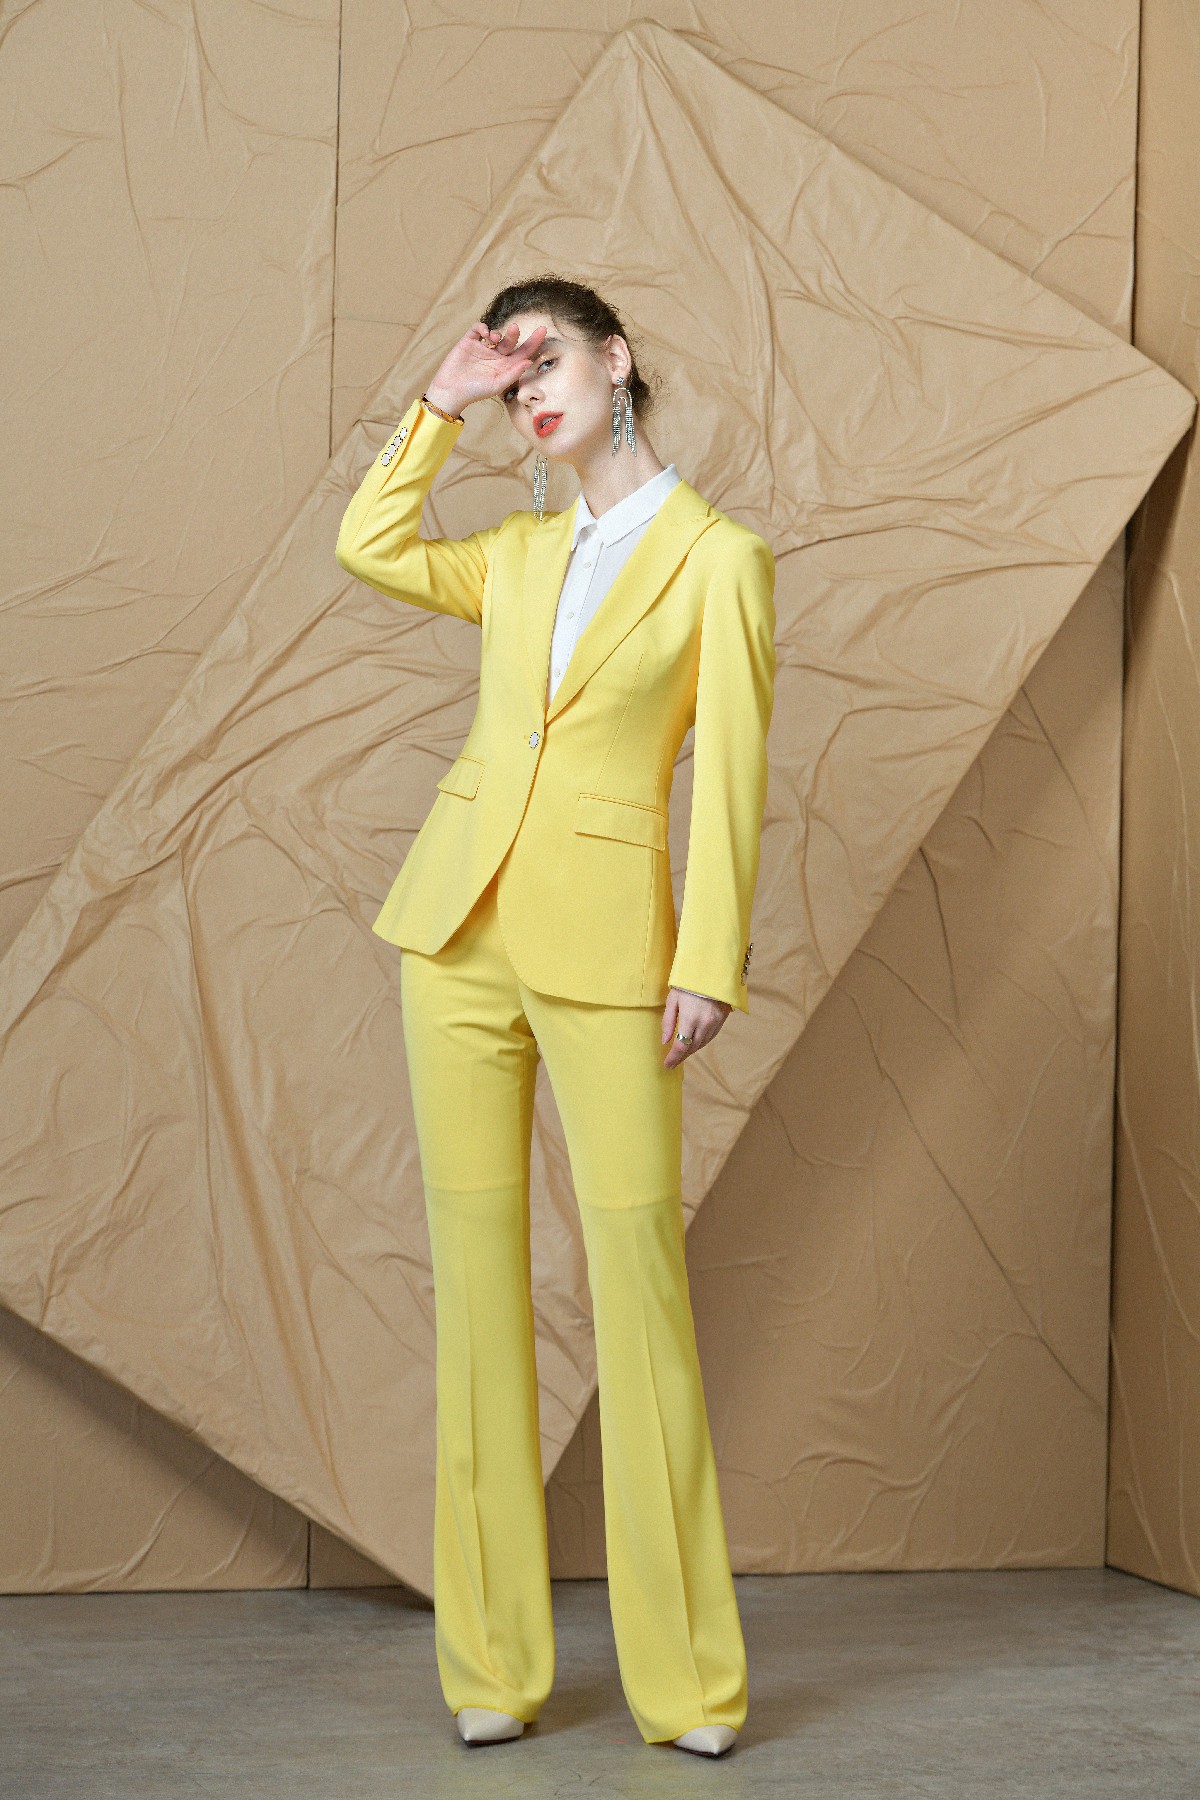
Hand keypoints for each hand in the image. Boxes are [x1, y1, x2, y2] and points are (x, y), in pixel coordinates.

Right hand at [424, 320, 549, 417]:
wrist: (451, 391)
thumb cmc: (475, 392)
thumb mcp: (497, 385)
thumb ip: (513, 373)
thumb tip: (528, 361)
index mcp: (505, 367)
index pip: (523, 353)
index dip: (533, 342)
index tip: (543, 330)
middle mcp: (496, 356)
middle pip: (511, 341)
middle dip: (514, 333)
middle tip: (515, 327)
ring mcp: (482, 348)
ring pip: (495, 334)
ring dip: (498, 333)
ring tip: (494, 338)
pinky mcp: (469, 342)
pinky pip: (478, 329)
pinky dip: (482, 327)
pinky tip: (484, 332)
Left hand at [661, 987, 730, 1067]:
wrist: (712, 970)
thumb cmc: (687, 983)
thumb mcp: (672, 1000)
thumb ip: (668, 1022)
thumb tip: (665, 1041)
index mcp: (690, 1019)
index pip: (681, 1046)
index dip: (674, 1058)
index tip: (667, 1065)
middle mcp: (705, 1024)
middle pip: (693, 1047)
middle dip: (682, 1056)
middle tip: (673, 1062)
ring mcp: (715, 1022)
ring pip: (703, 1043)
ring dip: (692, 1050)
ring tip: (682, 1053)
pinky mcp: (722, 1018)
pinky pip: (711, 1036)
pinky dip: (702, 1042)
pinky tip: (695, 1042)